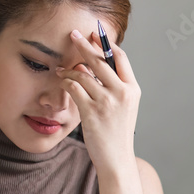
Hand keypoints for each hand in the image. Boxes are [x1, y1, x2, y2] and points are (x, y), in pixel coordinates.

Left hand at [56, 29, 139, 175]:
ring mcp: (107, 103)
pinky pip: (74, 89)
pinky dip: (66, 82)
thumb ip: (113, 86)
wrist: (116, 159)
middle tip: (73, 34)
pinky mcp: (91, 112)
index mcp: (133, 89)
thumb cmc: (117, 133)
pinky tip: (61, 81)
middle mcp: (122, 93)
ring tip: (61, 68)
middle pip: (101, 61)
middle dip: (85, 45)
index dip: (106, 44)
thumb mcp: (124, 107)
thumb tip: (90, 65)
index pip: (121, 58)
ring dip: (70, 69)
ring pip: (84, 75)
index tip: (94, 34)